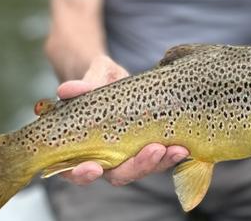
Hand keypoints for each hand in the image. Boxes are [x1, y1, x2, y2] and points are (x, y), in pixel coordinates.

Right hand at [56, 55, 188, 185]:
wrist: (117, 76)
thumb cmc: (98, 78)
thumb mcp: (92, 76)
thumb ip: (83, 85)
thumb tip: (65, 90)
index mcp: (79, 147)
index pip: (74, 170)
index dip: (82, 174)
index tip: (93, 167)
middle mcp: (103, 157)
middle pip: (117, 175)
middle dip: (136, 167)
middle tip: (154, 151)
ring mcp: (127, 155)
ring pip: (141, 169)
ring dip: (159, 163)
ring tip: (177, 149)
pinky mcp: (146, 148)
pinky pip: (158, 158)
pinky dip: (170, 155)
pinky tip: (184, 147)